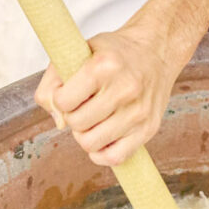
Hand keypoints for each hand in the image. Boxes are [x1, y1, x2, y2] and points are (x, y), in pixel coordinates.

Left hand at [35, 25, 181, 168]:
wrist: (156, 51)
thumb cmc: (114, 53)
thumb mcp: (78, 51)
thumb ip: (53, 82)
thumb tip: (57, 119)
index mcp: (104, 66)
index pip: (63, 101)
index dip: (60, 99)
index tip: (69, 92)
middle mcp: (125, 89)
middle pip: (77, 124)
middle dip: (73, 116)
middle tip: (83, 105)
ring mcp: (138, 112)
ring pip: (92, 143)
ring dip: (86, 134)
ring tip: (93, 119)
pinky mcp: (148, 129)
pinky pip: (115, 158)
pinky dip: (102, 154)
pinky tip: (102, 137)